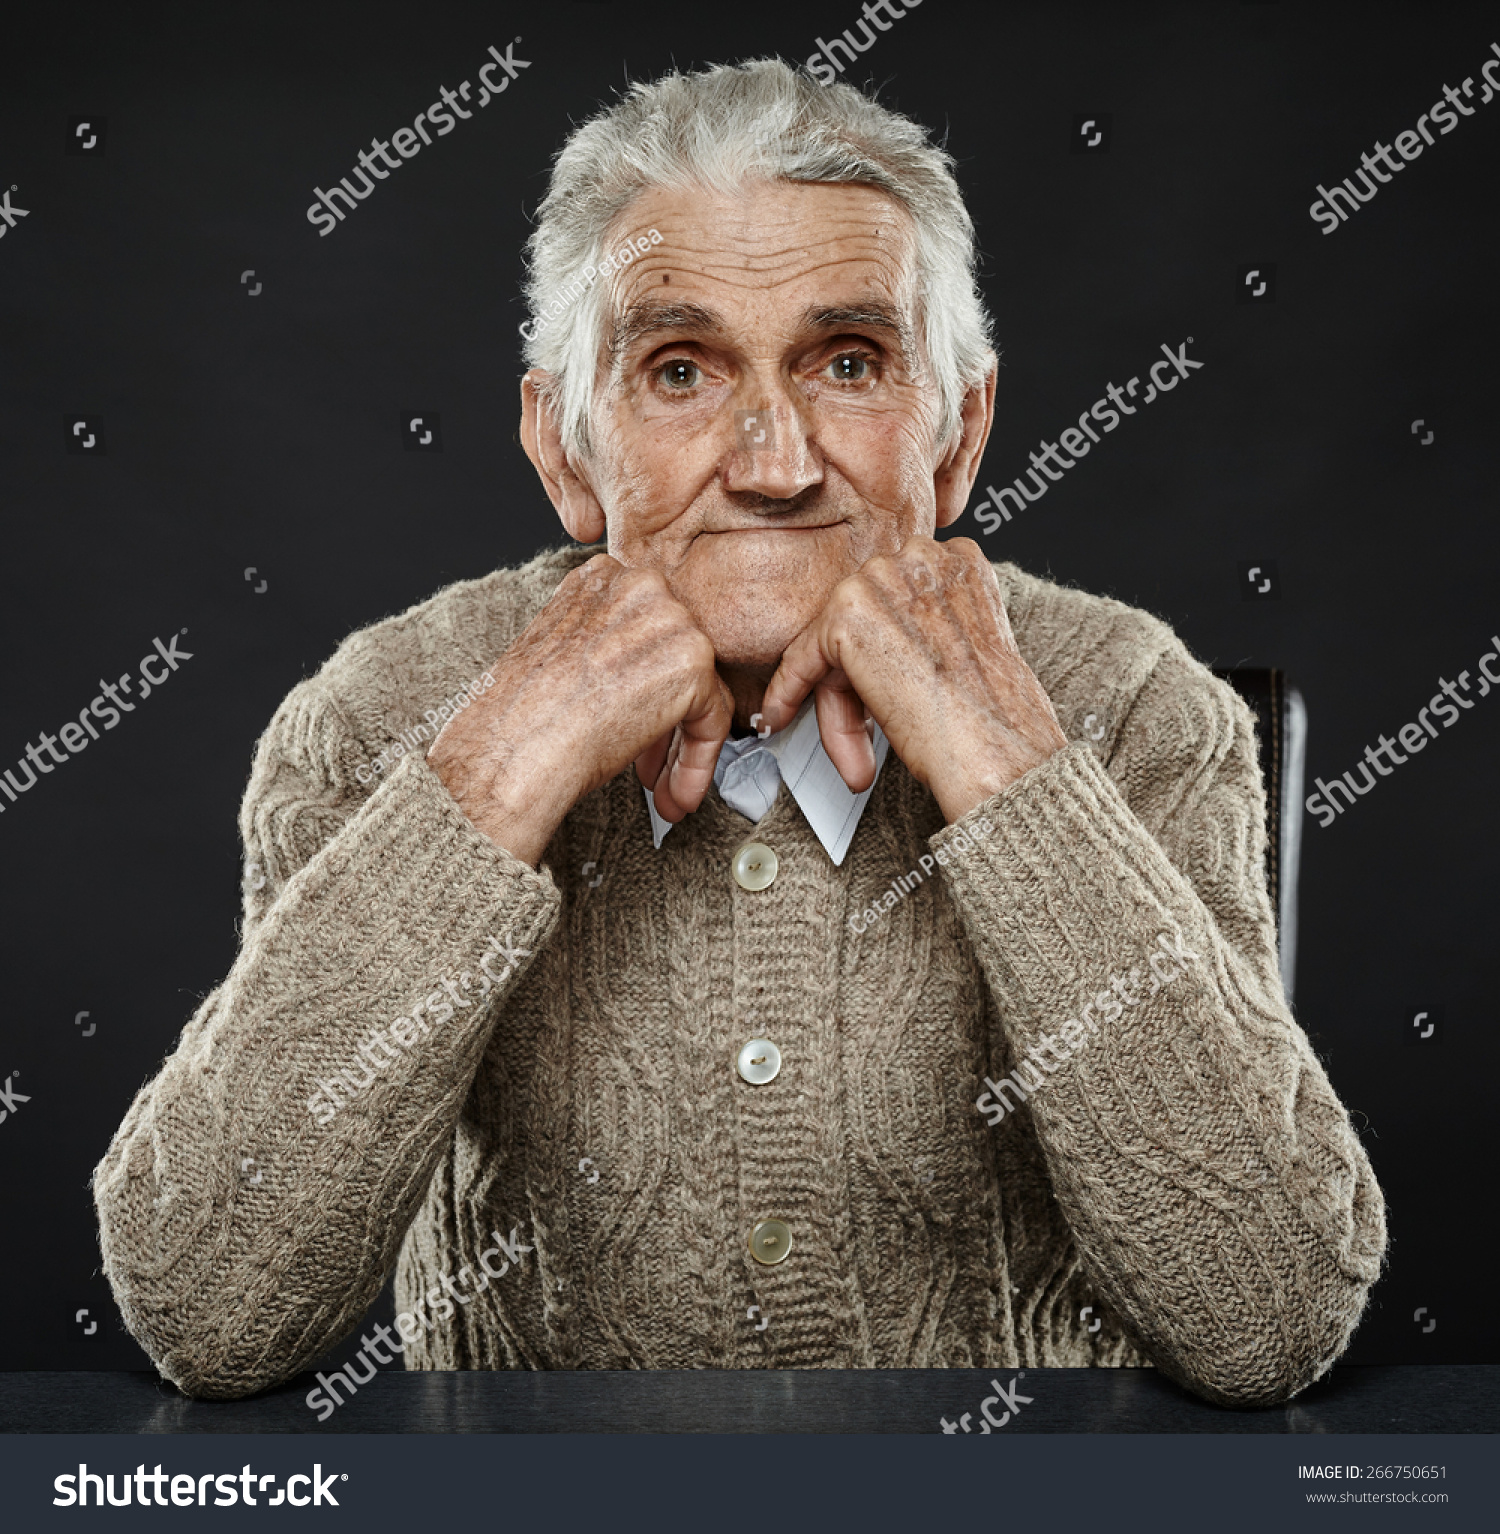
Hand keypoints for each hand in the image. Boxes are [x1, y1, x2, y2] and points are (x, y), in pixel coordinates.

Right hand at [427, 555, 732, 864]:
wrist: (514, 748)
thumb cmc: (521, 717)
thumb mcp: (562, 652)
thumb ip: (606, 644)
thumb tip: (640, 673)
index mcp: (603, 578)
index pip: (649, 630)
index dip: (643, 685)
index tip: (630, 724)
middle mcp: (639, 585)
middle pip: (679, 656)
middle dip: (666, 718)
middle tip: (648, 765)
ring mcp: (669, 618)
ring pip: (701, 690)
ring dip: (682, 748)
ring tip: (662, 789)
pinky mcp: (692, 661)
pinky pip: (713, 717)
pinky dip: (698, 762)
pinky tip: (675, 793)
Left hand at [757, 537, 1066, 821]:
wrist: (995, 745)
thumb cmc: (993, 715)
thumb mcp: (964, 650)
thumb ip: (924, 629)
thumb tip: (880, 651)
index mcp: (959, 561)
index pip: (897, 599)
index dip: (885, 650)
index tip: (879, 683)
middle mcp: (921, 555)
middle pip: (864, 617)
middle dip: (858, 680)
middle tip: (866, 729)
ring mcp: (883, 578)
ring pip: (835, 639)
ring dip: (837, 700)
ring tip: (849, 747)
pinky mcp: (848, 613)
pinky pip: (803, 655)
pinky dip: (790, 690)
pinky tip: (781, 715)